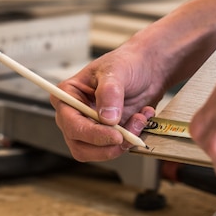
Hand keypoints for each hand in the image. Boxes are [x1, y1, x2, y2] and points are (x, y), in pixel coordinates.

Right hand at [51, 44, 165, 161]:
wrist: (147, 69)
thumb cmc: (126, 63)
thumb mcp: (116, 71)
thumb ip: (109, 92)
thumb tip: (106, 118)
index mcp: (68, 96)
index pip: (71, 123)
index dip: (91, 133)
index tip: (115, 135)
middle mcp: (75, 114)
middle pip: (79, 145)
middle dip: (107, 144)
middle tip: (128, 135)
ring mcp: (91, 127)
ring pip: (97, 152)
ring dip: (122, 143)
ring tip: (138, 120)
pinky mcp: (108, 135)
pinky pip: (116, 148)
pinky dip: (132, 138)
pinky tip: (140, 119)